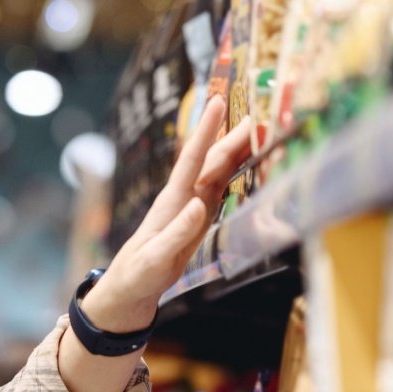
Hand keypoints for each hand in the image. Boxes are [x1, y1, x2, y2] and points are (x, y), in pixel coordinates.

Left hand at [83, 95, 255, 329]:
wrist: (131, 287)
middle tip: (261, 113)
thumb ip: (177, 233)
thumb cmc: (139, 273)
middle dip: (235, 135)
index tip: (217, 103)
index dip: (206, 131)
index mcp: (172, 202)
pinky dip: (238, 174)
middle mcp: (184, 198)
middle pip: (213, 160)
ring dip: (240, 150)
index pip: (191, 159)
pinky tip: (251, 163)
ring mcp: (193, 206)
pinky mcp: (200, 218)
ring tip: (262, 130)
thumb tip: (198, 206)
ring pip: (220, 171)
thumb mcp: (156, 258)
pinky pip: (222, 189)